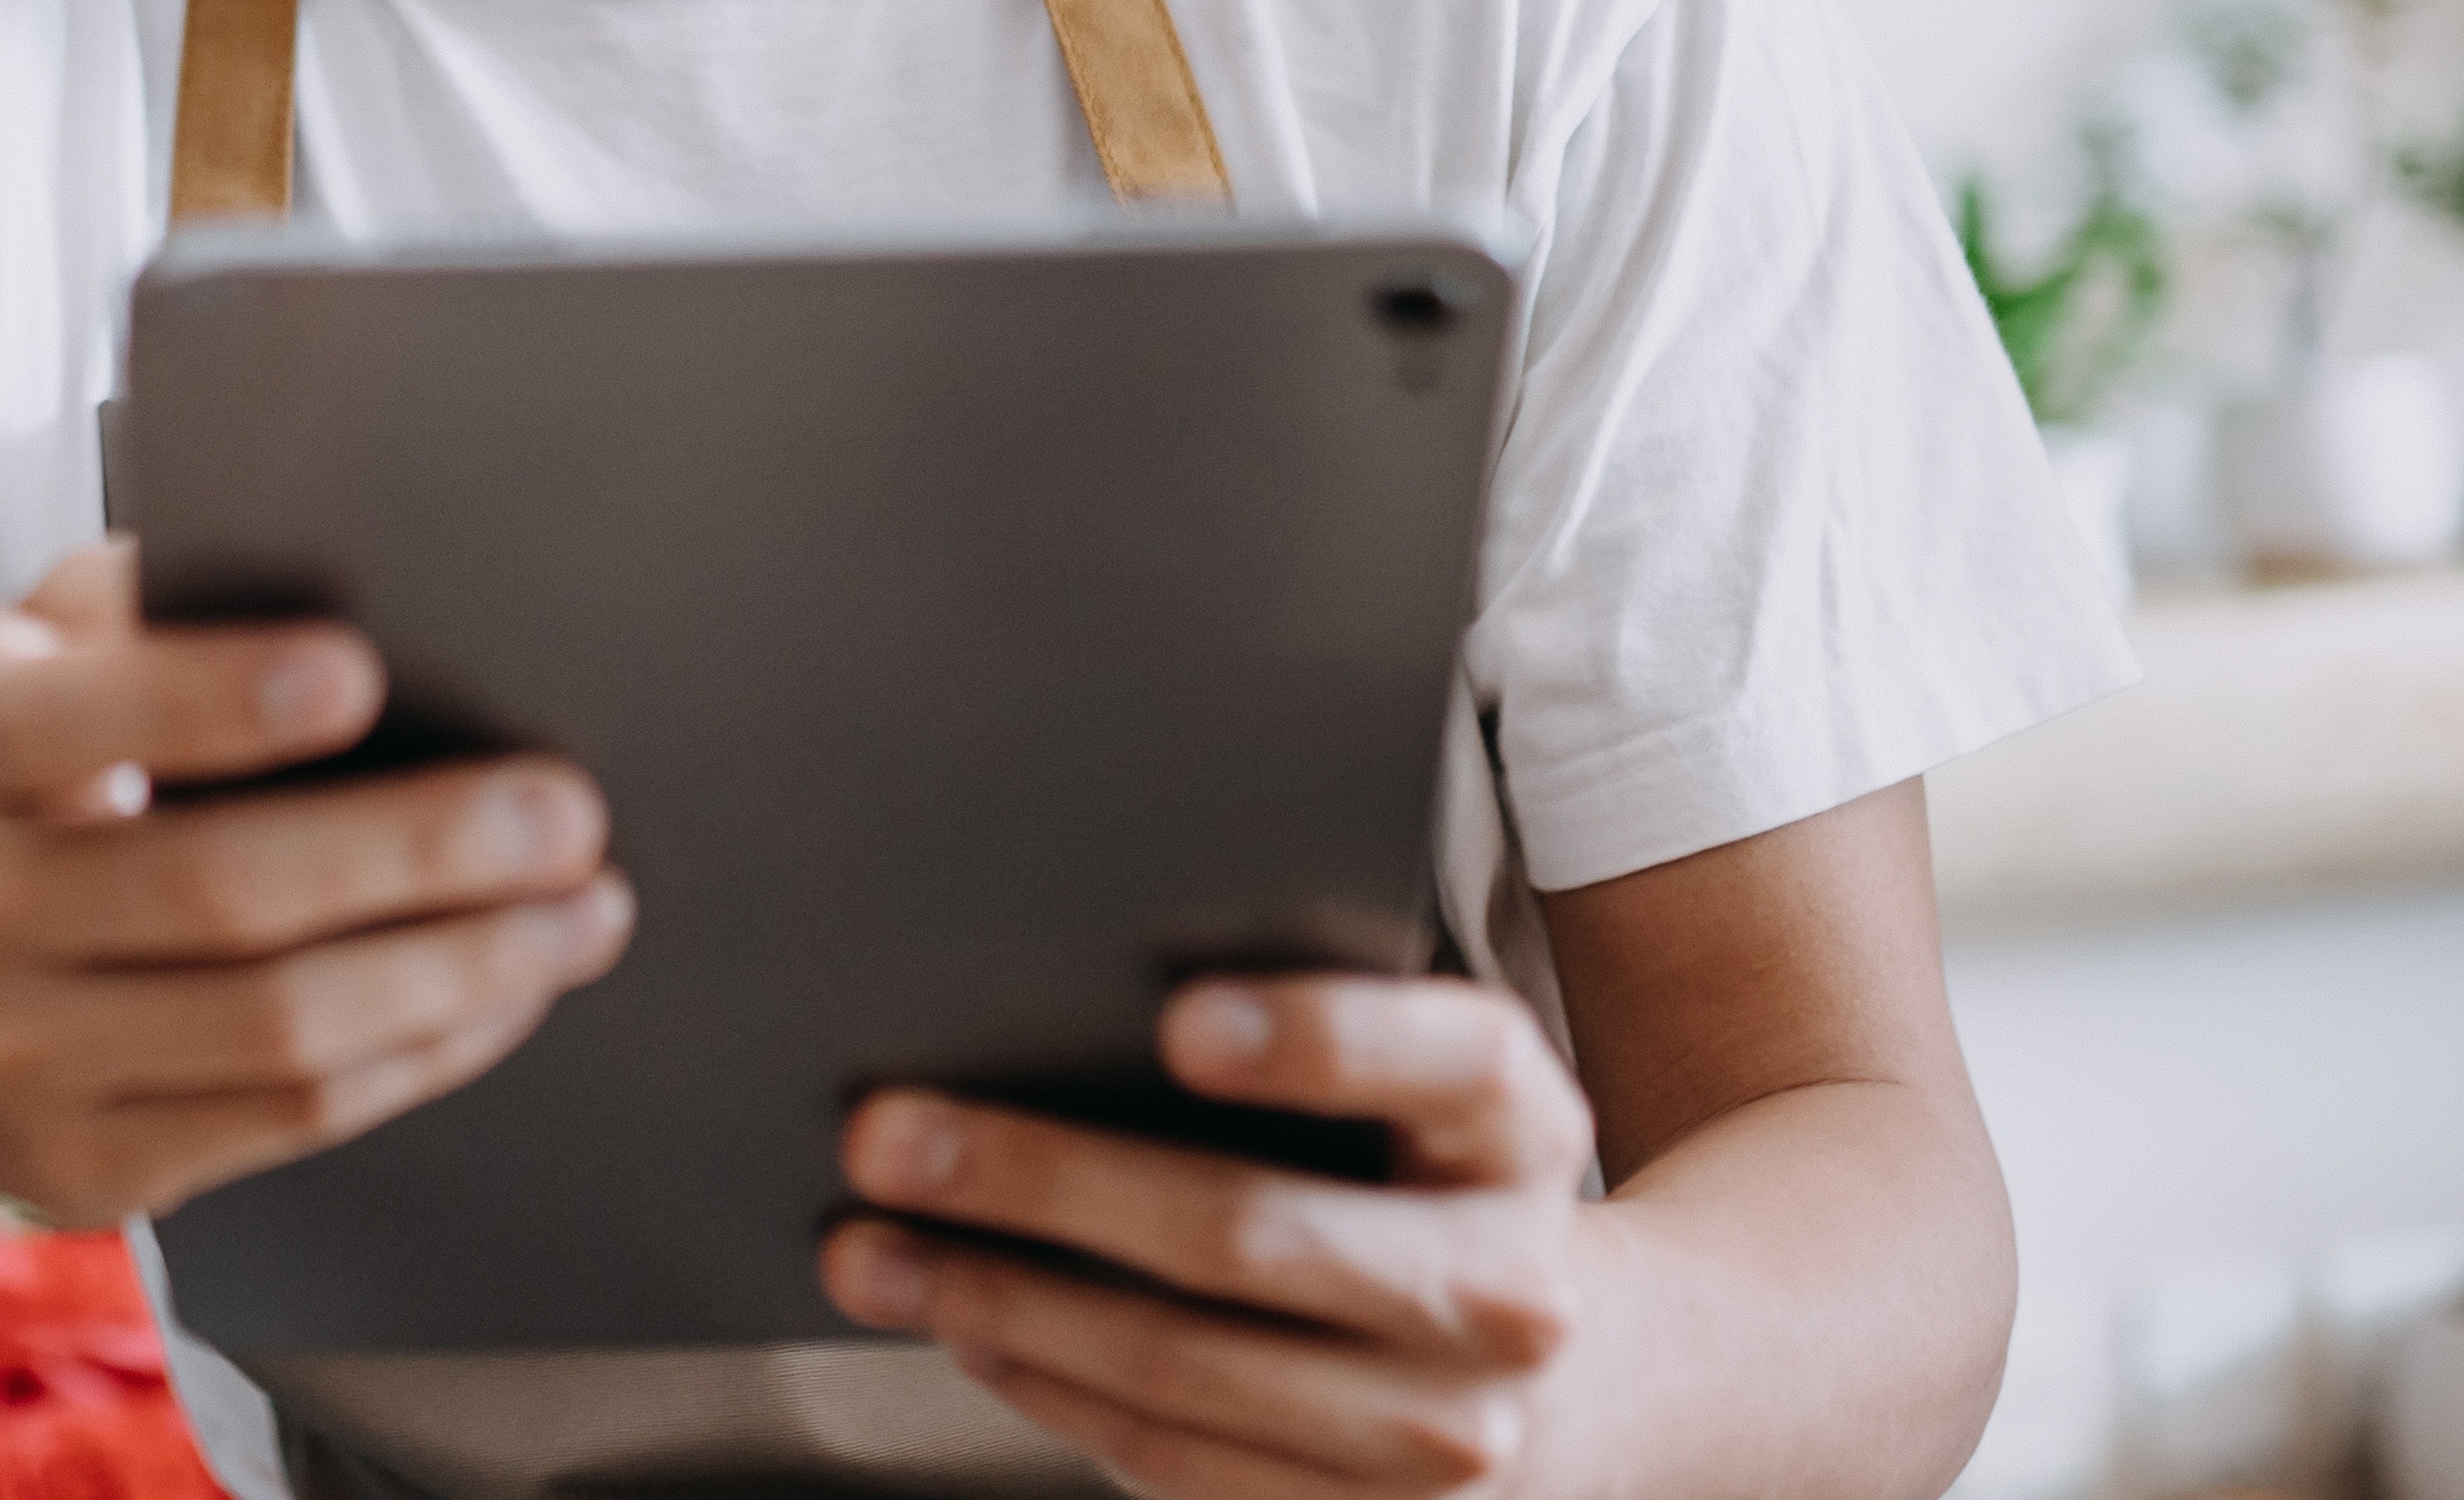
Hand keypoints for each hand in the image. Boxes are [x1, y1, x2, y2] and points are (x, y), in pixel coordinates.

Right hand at [0, 541, 636, 1226]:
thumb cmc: (30, 785)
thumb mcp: (41, 662)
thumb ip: (149, 602)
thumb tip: (349, 559)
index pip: (76, 717)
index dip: (215, 697)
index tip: (363, 671)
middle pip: (216, 887)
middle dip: (418, 851)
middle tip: (565, 812)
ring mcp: (12, 1058)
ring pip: (277, 1026)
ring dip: (459, 968)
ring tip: (584, 912)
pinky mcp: (85, 1167)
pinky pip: (291, 1115)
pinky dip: (424, 1051)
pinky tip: (508, 993)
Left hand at [823, 976, 1600, 1496]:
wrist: (1592, 1379)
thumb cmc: (1441, 1188)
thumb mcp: (1431, 1094)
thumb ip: (1310, 1039)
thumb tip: (1059, 1008)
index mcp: (1523, 1131)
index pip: (1446, 1058)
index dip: (1318, 1039)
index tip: (1176, 1021)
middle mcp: (1506, 1289)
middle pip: (1251, 1231)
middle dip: (1041, 1180)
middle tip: (887, 1134)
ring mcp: (1446, 1431)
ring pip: (1186, 1367)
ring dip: (999, 1302)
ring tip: (871, 1250)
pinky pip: (1179, 1464)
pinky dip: (1051, 1388)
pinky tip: (968, 1328)